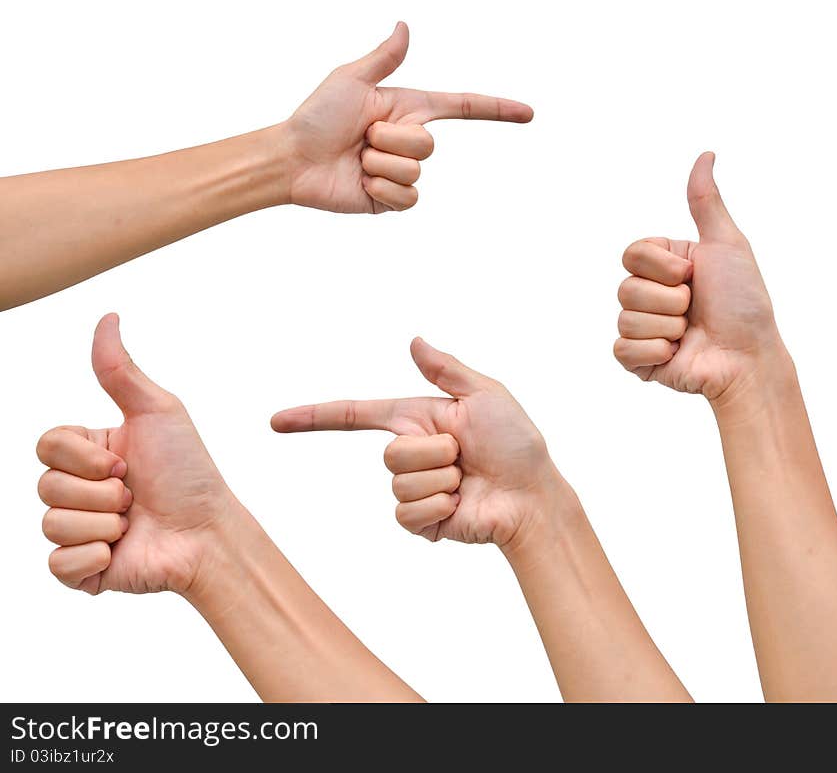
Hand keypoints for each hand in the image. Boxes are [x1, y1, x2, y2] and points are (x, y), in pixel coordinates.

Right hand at [36, 314, 237, 594]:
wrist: (208, 531)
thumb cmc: (189, 471)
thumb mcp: (157, 413)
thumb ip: (121, 370)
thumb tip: (108, 317)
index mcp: (91, 452)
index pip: (47, 445)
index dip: (84, 457)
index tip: (125, 462)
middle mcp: (80, 488)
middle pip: (46, 485)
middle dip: (101, 491)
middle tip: (136, 495)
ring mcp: (80, 529)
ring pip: (51, 522)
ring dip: (103, 521)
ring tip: (134, 521)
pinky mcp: (83, 570)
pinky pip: (58, 564)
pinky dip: (93, 556)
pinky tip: (120, 550)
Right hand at [271, 338, 572, 546]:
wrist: (532, 497)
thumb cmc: (516, 443)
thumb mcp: (486, 395)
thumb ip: (446, 370)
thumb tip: (414, 341)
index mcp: (416, 420)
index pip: (355, 416)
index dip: (314, 418)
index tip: (276, 421)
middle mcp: (410, 453)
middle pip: (389, 454)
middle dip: (434, 453)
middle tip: (466, 454)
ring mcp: (414, 489)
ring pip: (400, 484)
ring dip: (442, 480)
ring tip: (467, 479)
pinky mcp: (421, 521)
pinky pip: (409, 514)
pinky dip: (441, 506)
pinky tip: (461, 503)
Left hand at [284, 22, 532, 213]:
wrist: (293, 160)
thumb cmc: (316, 117)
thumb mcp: (352, 80)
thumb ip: (384, 57)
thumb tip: (404, 27)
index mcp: (407, 110)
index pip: (462, 108)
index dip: (496, 110)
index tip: (528, 113)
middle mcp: (407, 141)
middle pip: (428, 145)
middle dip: (392, 140)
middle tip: (362, 138)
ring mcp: (400, 173)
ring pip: (415, 171)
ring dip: (380, 164)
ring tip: (356, 160)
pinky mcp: (391, 200)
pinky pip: (407, 197)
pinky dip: (381, 189)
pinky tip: (360, 183)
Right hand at [613, 152, 786, 402]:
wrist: (747, 358)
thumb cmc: (743, 303)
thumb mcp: (727, 245)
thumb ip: (706, 202)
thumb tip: (706, 154)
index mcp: (663, 266)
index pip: (632, 254)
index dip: (662, 266)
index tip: (692, 274)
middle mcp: (649, 294)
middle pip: (626, 287)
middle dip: (669, 300)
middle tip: (694, 309)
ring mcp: (641, 328)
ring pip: (626, 318)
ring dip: (667, 328)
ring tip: (689, 334)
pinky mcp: (636, 359)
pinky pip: (623, 349)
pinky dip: (655, 352)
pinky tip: (676, 354)